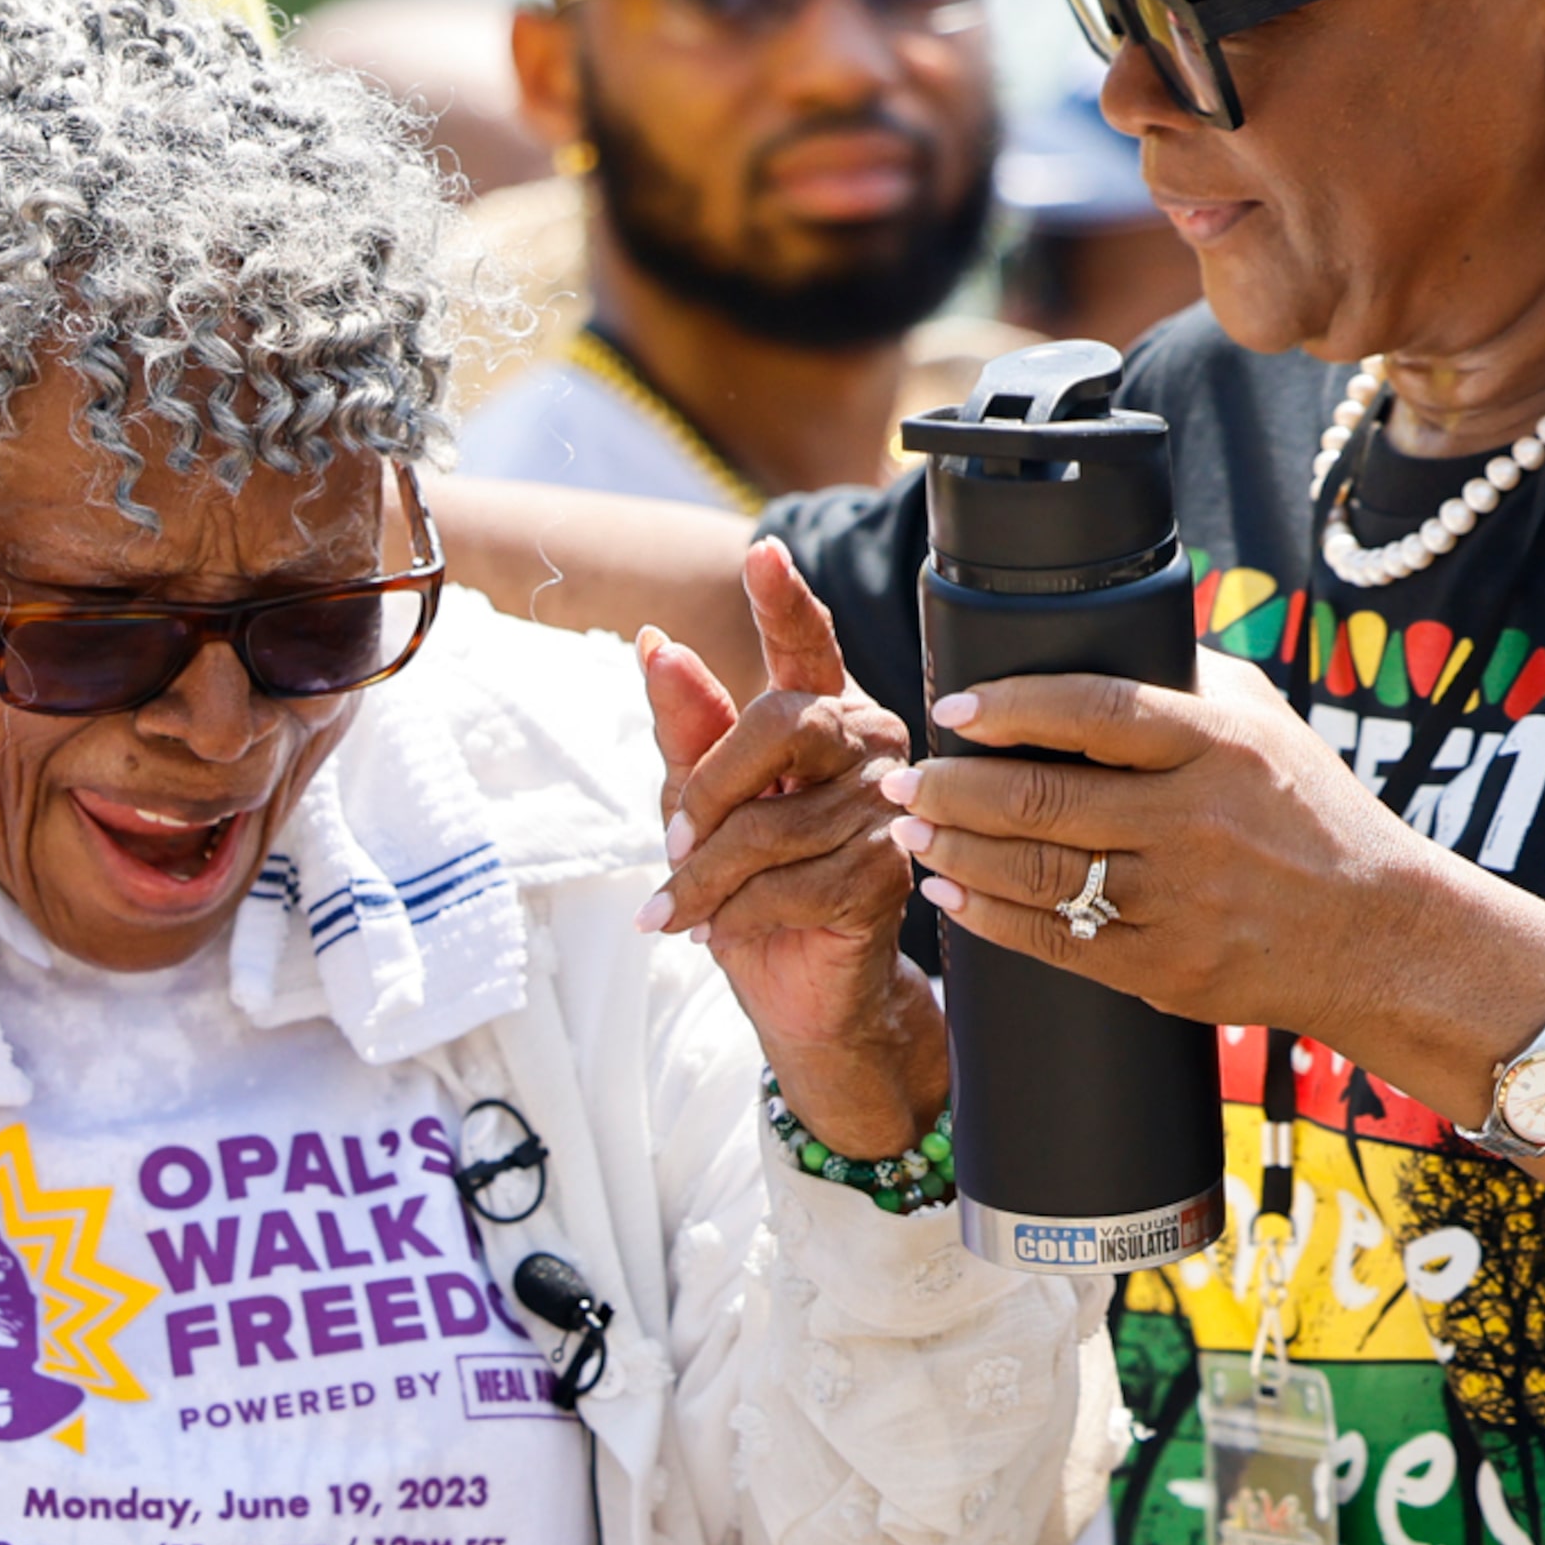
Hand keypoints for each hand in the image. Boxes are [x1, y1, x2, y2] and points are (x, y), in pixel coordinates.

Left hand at [635, 539, 941, 1158]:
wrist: (802, 994)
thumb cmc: (751, 887)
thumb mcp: (700, 805)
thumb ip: (687, 729)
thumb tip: (656, 645)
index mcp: (822, 716)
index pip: (806, 644)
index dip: (784, 600)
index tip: (762, 550)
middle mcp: (868, 748)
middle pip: (781, 724)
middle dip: (708, 788)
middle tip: (669, 845)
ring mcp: (887, 810)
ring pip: (770, 821)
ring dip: (702, 876)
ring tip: (674, 909)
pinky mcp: (888, 877)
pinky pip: (786, 883)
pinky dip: (733, 914)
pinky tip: (720, 933)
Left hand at [879, 649, 1544, 1051]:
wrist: (1378, 934)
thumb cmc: (1312, 812)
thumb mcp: (1268, 722)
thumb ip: (1185, 678)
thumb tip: (1097, 630)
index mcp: (1220, 746)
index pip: (1096, 709)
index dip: (1013, 706)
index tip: (953, 711)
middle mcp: (1195, 820)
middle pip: (1042, 799)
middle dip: (951, 789)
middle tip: (904, 781)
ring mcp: (1179, 899)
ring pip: (1035, 873)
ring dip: (955, 851)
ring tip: (912, 832)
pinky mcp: (1164, 966)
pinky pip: (1054, 940)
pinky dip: (989, 917)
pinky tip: (952, 895)